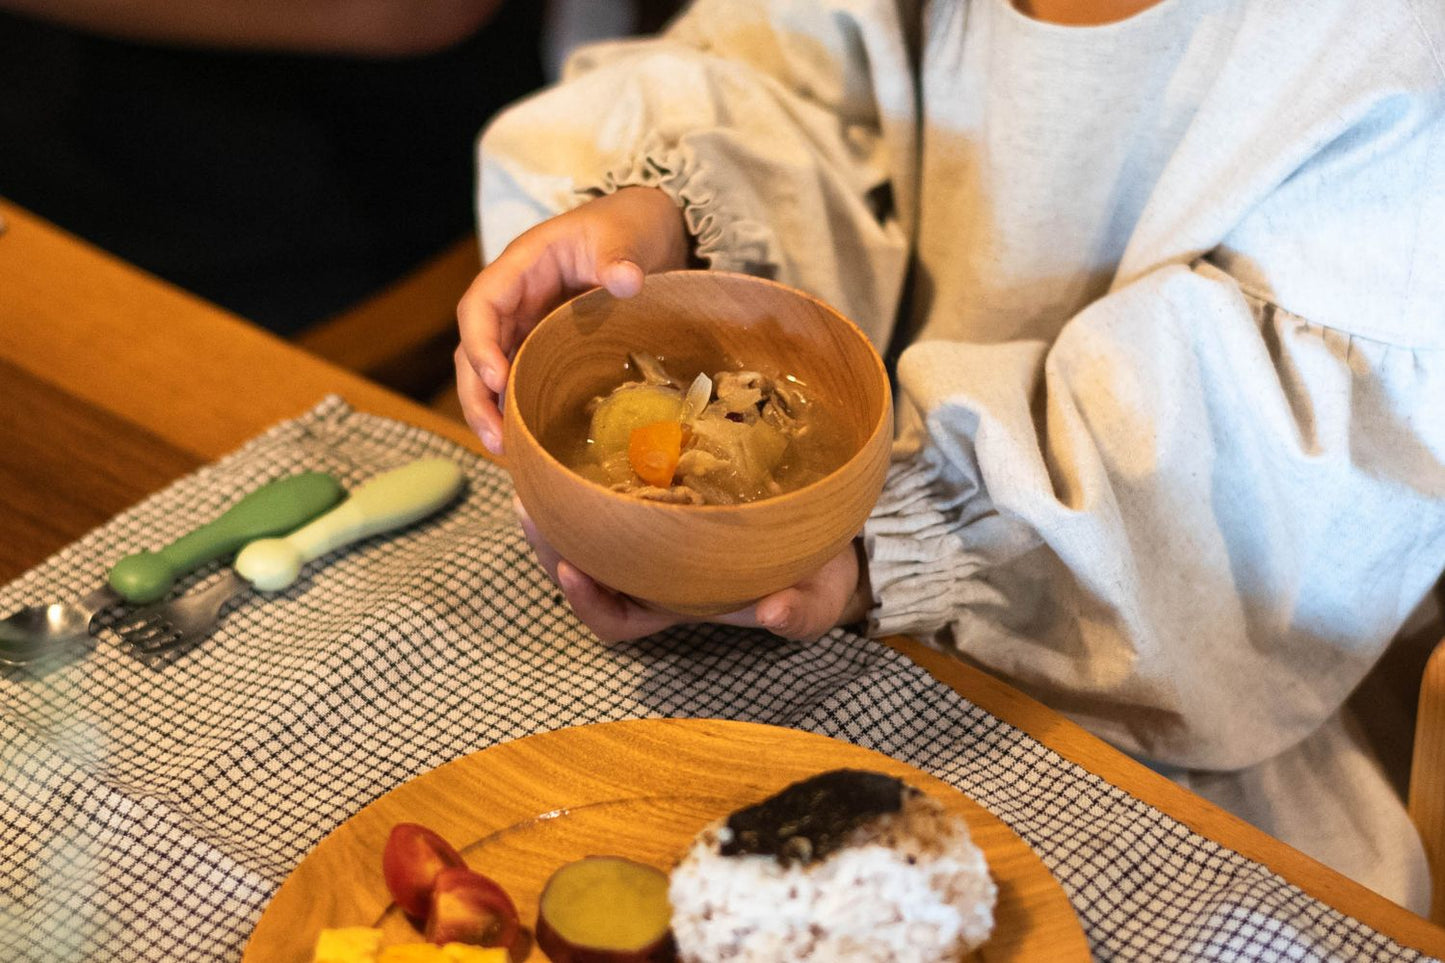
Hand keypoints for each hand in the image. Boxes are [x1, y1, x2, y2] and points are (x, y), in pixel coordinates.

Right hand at [455, 187, 690, 454]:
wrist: (644, 233)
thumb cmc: (626, 226)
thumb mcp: (623, 235)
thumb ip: (619, 257)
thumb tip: (626, 280)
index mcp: (521, 266)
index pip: (480, 305)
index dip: (480, 343)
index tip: (497, 378)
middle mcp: (514, 300)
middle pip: (474, 349)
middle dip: (477, 395)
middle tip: (496, 438)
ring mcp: (528, 326)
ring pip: (491, 372)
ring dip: (492, 410)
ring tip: (507, 452)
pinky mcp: (546, 347)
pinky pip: (523, 379)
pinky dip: (520, 408)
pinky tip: (531, 442)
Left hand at [516, 499, 871, 642]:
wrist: (832, 533)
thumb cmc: (818, 578)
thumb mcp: (816, 601)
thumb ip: (798, 612)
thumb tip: (773, 614)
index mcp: (678, 602)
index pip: (617, 619)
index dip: (588, 602)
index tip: (571, 570)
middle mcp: (655, 570)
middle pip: (586, 567)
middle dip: (550, 543)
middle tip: (527, 506)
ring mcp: (657, 528)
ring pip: (590, 526)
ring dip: (557, 503)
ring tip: (531, 471)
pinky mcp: (668, 486)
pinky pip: (617, 484)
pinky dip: (594, 467)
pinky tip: (576, 436)